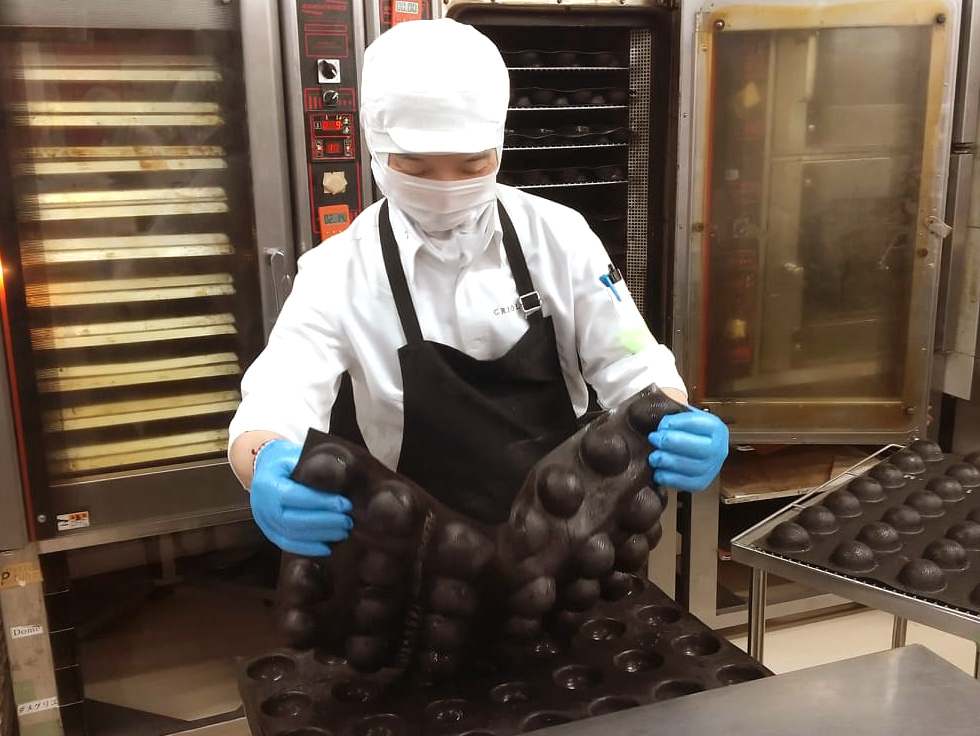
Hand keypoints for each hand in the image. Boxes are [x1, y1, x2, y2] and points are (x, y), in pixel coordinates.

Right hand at [250, 439, 353, 555]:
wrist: (265, 468)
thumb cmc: (285, 461)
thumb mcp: (296, 457)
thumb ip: (313, 468)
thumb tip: (342, 479)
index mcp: (268, 484)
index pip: (295, 496)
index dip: (322, 502)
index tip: (345, 505)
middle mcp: (262, 506)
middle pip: (294, 521)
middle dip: (325, 523)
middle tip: (348, 521)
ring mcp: (264, 522)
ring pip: (292, 535)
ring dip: (320, 536)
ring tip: (343, 532)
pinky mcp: (269, 532)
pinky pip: (287, 545)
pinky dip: (308, 548)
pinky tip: (328, 548)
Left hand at [647, 409, 728, 491]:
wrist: (698, 446)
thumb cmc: (688, 429)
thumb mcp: (686, 415)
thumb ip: (675, 413)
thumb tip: (656, 414)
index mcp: (716, 428)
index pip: (696, 423)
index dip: (675, 423)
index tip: (661, 424)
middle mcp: (719, 449)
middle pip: (694, 446)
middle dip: (670, 441)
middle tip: (653, 438)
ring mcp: (712, 468)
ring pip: (688, 466)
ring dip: (666, 460)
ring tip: (654, 456)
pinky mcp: (701, 483)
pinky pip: (684, 483)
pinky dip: (668, 477)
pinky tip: (658, 471)